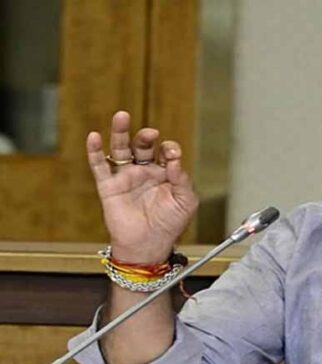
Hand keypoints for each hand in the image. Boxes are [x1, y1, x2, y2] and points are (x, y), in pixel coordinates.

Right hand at [87, 110, 198, 262]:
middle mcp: (145, 171)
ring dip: (121, 132)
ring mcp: (126, 177)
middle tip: (151, 134)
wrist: (149, 246)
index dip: (170, 150)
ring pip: (121, 150)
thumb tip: (174, 159)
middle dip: (146, 137)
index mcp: (165, 173)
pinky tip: (94, 137)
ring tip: (122, 117)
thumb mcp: (186, 201)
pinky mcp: (109, 187)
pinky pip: (100, 166)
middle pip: (143, 145)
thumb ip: (182, 179)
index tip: (173, 155)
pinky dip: (95, 151)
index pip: (166, 152)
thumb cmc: (169, 225)